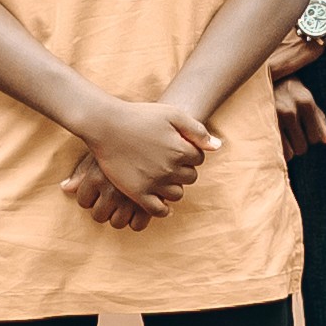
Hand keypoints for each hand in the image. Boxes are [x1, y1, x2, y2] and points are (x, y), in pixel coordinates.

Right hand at [72, 96, 213, 224]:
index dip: (189, 152)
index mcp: (181, 150)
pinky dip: (163, 209)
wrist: (107, 125)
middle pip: (189, 178)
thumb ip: (197, 131)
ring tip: (161, 176)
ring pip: (176, 194)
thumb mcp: (173, 114)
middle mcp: (170, 169)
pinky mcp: (137, 193)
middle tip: (167, 161)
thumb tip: (217, 147)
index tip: (176, 148)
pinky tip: (160, 201)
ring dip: (173, 187)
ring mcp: (153, 183)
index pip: (198, 159)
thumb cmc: (141, 116)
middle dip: (182, 170)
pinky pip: (158, 210)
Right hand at [270, 63, 325, 160]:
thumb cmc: (290, 91)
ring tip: (283, 135)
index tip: (304, 128)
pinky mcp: (261, 124)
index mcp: (306, 103)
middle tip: (292, 131)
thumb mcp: (307, 100)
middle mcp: (290, 111)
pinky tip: (275, 138)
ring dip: (288, 148)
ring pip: (289, 153)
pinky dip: (277, 149)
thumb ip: (319, 120)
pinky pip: (275, 150)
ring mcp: (273, 118)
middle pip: (302, 147)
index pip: (315, 137)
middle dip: (299, 143)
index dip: (311, 136)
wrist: (264, 79)